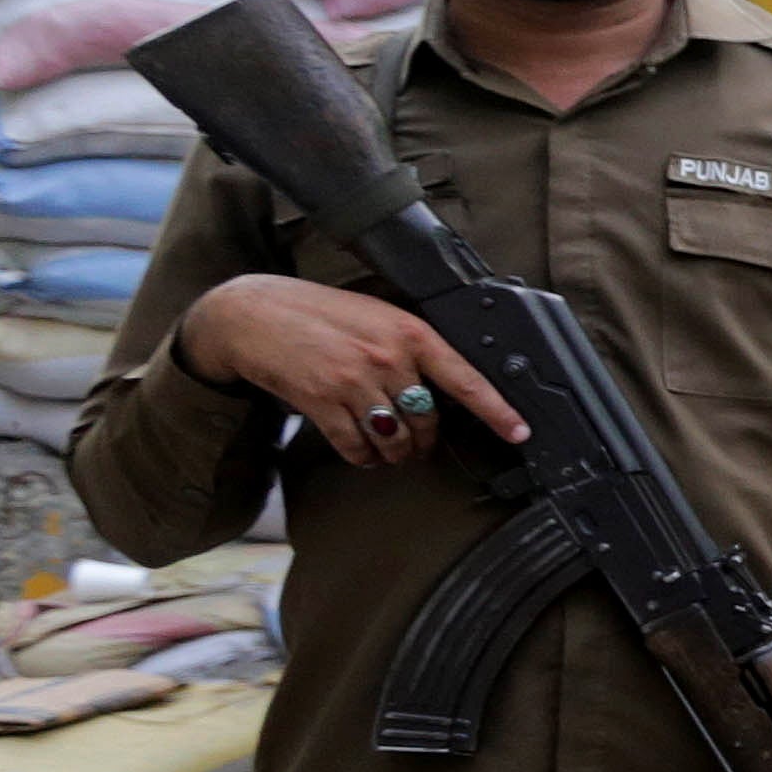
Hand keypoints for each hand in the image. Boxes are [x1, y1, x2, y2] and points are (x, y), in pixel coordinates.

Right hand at [178, 274, 527, 473]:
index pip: (466, 378)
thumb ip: (410, 345)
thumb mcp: (376, 315)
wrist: (252, 314)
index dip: (498, 411)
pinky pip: (358, 448)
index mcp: (409, 332)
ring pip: (396, 439)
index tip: (520, 433)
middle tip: (418, 443)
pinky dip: (364, 458)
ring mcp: (354, 381)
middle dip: (426, 440)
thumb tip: (442, 384)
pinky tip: (363, 451)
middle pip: (428, 420)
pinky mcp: (322, 403)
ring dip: (397, 454)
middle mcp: (387, 357)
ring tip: (391, 450)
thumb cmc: (318, 314)